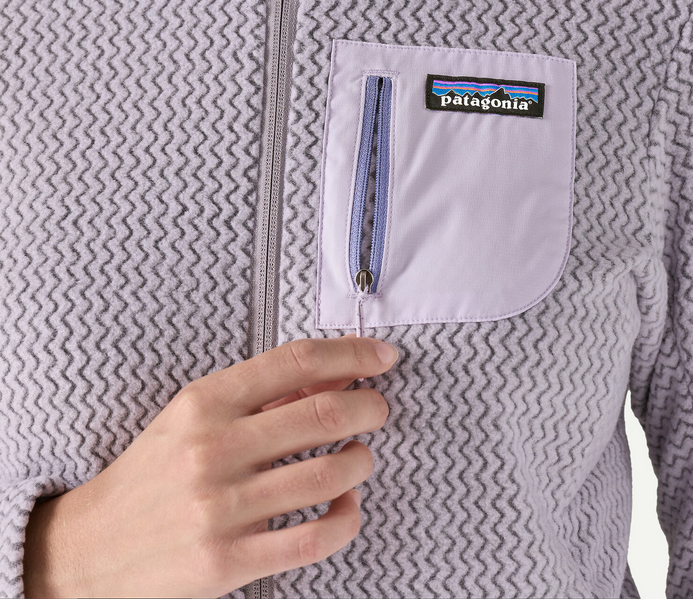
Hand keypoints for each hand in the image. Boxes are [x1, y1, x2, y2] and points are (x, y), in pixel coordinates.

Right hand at [23, 336, 397, 597]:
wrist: (88, 549)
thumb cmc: (153, 473)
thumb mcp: (197, 415)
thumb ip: (266, 392)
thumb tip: (340, 371)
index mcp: (204, 402)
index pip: (297, 360)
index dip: (352, 352)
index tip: (382, 356)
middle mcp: (213, 448)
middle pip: (324, 412)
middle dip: (370, 406)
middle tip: (378, 409)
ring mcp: (220, 507)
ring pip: (330, 474)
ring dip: (361, 461)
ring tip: (358, 458)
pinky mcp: (227, 561)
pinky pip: (315, 538)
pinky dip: (348, 518)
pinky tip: (345, 506)